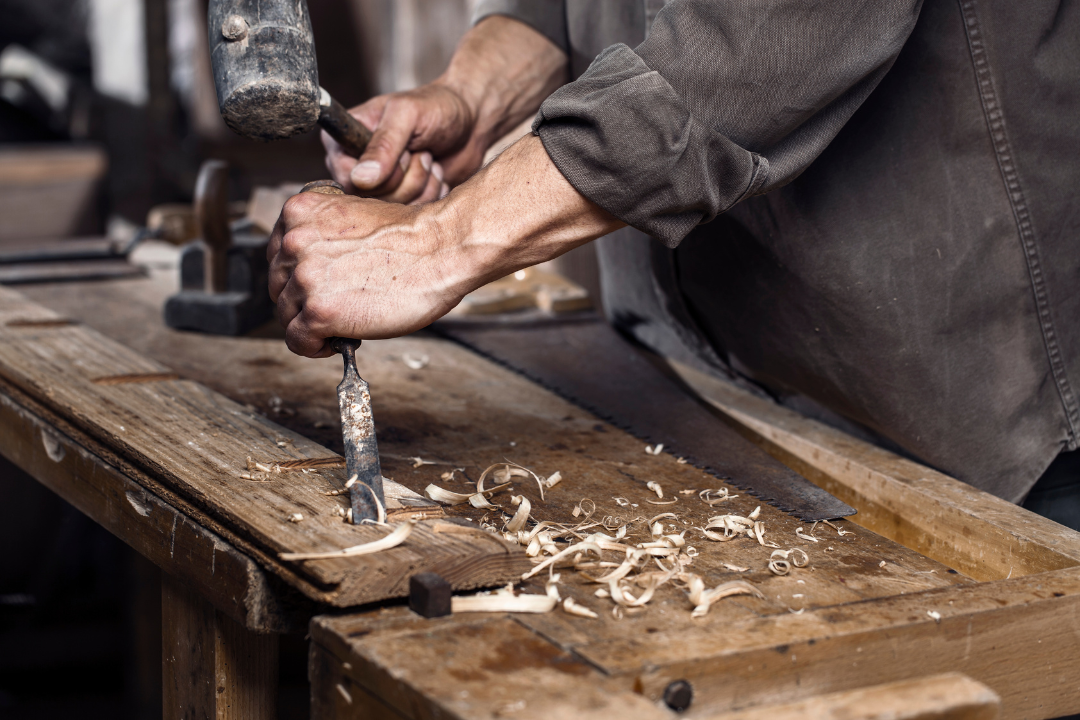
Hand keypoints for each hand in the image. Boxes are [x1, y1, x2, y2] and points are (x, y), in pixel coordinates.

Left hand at [270, 136, 622, 356]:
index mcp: (299, 211)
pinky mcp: (318, 311)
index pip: (276, 252)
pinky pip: (297, 340)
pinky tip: (334, 341)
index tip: (315, 286)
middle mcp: (295, 240)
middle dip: (302, 300)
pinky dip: (312, 347)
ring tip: (340, 323)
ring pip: (285, 314)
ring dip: (309, 323)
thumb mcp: (352, 217)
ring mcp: (305, 277)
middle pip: (278, 284)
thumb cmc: (410, 237)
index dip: (296, 274)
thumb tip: (308, 269)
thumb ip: (321, 235)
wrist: (440, 249)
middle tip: (333, 308)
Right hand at [323, 83, 473, 202]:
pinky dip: (432, 193)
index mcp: (344, 142)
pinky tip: (436, 173)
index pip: (346, 178)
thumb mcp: (408, 115)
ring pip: (393, 209)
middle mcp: (356, 167)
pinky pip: (412, 215)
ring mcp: (379, 186)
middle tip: (420, 151)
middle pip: (370, 200)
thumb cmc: (437, 107)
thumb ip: (384, 144)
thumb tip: (361, 178)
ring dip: (422, 183)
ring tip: (429, 158)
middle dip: (407, 177)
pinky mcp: (403, 200)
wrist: (471, 122)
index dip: (379, 173)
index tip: (404, 151)